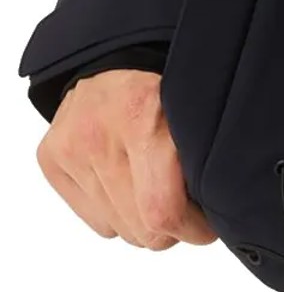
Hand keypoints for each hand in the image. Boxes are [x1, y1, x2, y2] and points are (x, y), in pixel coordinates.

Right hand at [35, 69, 215, 248]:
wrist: (116, 61)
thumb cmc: (167, 89)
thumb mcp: (197, 114)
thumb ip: (206, 159)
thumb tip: (225, 210)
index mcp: (143, 121)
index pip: (160, 211)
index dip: (191, 229)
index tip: (208, 226)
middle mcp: (99, 136)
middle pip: (139, 227)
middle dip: (172, 230)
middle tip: (188, 209)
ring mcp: (70, 149)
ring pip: (118, 228)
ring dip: (145, 223)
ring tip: (160, 192)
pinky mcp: (51, 159)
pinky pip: (96, 221)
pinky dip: (120, 214)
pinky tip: (132, 186)